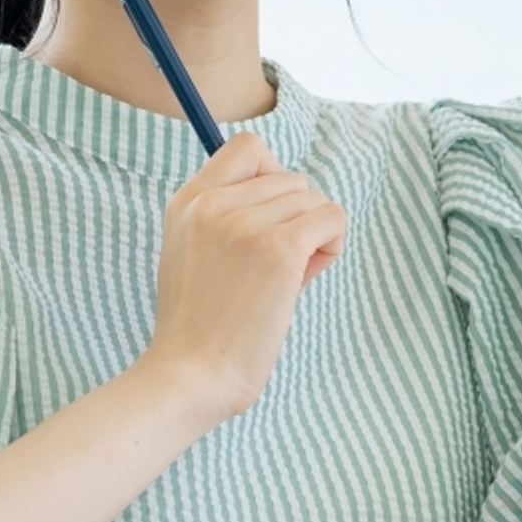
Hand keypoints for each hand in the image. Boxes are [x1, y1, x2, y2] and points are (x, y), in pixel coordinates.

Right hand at [141, 137, 346, 426]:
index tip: (269, 218)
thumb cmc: (200, 327)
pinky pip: (333, 218)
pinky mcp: (279, 248)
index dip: (272, 176)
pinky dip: (331, 246)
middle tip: (276, 268)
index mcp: (188, 202)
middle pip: (291, 178)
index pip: (247, 147)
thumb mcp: (192, 254)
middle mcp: (214, 203)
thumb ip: (226, 218)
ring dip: (314, 237)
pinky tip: (305, 278)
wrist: (190, 374)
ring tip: (284, 280)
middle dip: (296, 219)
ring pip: (314, 199)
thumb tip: (293, 196)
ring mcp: (245, 223)